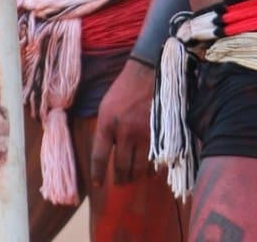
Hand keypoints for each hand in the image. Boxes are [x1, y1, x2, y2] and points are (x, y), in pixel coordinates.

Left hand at [90, 57, 155, 185]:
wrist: (147, 72)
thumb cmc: (124, 88)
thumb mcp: (106, 107)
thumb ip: (105, 130)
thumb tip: (105, 152)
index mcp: (106, 123)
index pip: (99, 156)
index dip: (97, 174)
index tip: (98, 184)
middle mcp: (124, 131)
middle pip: (120, 166)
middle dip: (120, 178)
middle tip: (120, 182)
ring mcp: (143, 134)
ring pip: (138, 167)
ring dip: (135, 176)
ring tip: (133, 178)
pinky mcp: (158, 134)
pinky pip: (154, 159)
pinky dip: (152, 168)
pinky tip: (150, 170)